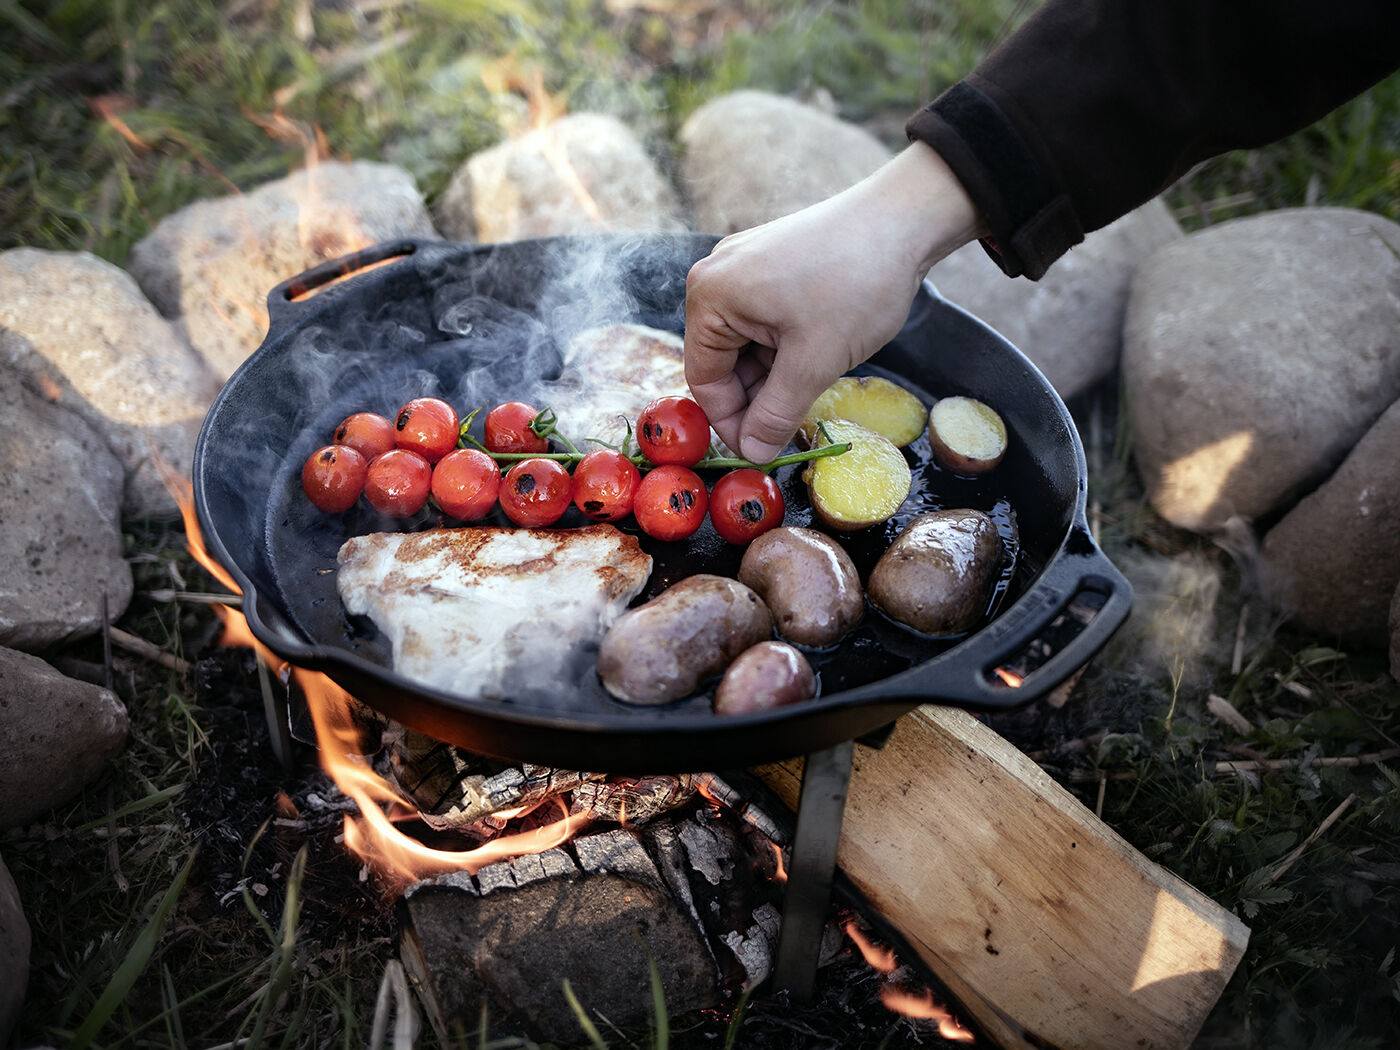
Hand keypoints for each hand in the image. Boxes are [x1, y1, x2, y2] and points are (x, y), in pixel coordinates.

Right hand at [684, 142, 985, 462]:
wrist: (904, 218)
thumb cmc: (855, 283)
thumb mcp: (813, 362)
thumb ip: (776, 414)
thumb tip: (753, 454)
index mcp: (711, 295)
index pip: (704, 379)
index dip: (731, 422)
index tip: (761, 451)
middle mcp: (717, 276)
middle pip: (723, 361)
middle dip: (756, 397)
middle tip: (791, 427)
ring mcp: (744, 266)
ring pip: (747, 344)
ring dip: (775, 375)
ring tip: (814, 385)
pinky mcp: (771, 263)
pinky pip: (764, 320)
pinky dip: (785, 347)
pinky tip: (817, 356)